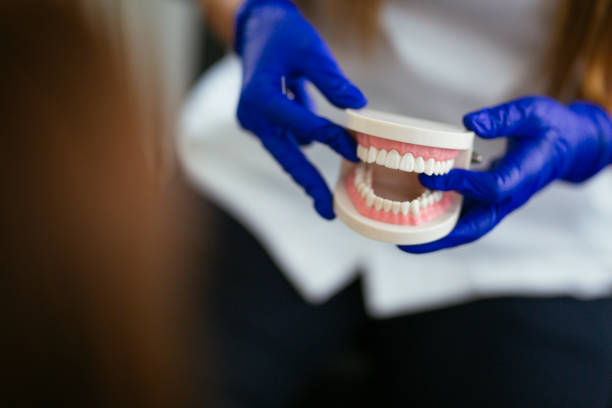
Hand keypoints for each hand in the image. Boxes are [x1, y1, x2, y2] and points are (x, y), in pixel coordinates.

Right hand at [234, 0, 366, 218]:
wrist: (255, 28)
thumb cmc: (282, 34)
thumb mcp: (310, 50)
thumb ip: (332, 80)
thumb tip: (358, 106)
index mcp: (261, 97)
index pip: (303, 125)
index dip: (332, 138)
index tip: (357, 150)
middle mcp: (252, 116)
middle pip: (285, 158)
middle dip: (309, 184)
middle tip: (328, 211)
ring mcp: (253, 122)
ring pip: (284, 153)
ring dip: (305, 170)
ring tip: (326, 196)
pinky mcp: (260, 122)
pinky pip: (284, 140)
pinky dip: (302, 145)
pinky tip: (320, 151)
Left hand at [400, 96, 611, 253]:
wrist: (569, 147)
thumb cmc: (550, 128)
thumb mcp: (533, 112)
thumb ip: (504, 117)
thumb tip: (469, 122)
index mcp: (524, 173)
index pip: (493, 187)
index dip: (463, 184)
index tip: (432, 175)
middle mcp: (511, 195)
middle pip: (477, 226)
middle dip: (443, 235)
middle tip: (407, 240)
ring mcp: (501, 202)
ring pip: (470, 228)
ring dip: (439, 236)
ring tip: (404, 238)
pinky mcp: (492, 201)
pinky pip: (468, 218)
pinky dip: (444, 223)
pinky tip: (416, 219)